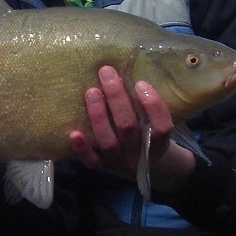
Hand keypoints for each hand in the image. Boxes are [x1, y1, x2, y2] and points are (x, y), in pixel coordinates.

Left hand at [69, 65, 193, 192]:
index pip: (161, 128)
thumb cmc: (147, 134)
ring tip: (91, 91)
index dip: (153, 106)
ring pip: (108, 141)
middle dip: (117, 98)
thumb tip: (129, 67)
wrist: (142, 168)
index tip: (140, 83)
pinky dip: (82, 148)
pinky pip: (91, 161)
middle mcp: (138, 155)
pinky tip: (74, 133)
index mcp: (158, 145)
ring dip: (99, 116)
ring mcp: (119, 162)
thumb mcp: (155, 123)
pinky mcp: (102, 167)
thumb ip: (147, 106)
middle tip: (106, 72)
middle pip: (128, 128)